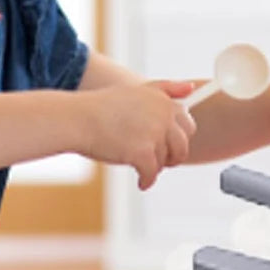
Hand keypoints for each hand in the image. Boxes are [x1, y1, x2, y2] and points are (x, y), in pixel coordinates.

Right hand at [78, 80, 196, 189]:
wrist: (78, 119)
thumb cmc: (103, 107)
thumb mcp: (138, 90)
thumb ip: (167, 89)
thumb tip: (191, 87)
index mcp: (163, 100)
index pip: (187, 124)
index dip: (175, 137)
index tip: (162, 142)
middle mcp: (163, 115)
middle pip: (182, 145)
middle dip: (171, 155)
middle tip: (152, 157)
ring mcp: (155, 134)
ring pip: (166, 161)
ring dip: (154, 167)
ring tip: (138, 164)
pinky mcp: (144, 153)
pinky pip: (153, 174)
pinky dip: (147, 181)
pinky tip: (140, 182)